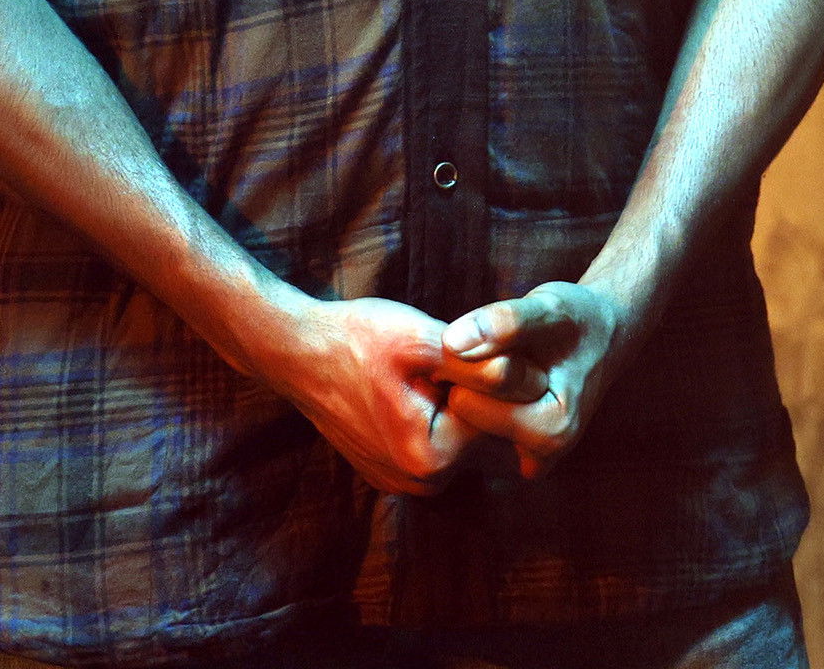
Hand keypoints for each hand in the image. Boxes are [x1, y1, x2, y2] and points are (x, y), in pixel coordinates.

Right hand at [244, 293, 481, 496]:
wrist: (297, 352)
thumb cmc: (357, 340)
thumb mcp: (422, 342)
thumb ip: (477, 365)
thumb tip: (526, 378)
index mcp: (432, 459)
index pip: (495, 418)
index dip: (492, 377)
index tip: (468, 352)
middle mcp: (419, 484)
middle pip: (477, 433)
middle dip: (471, 395)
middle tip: (440, 358)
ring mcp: (401, 482)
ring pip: (455, 438)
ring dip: (451, 404)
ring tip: (420, 371)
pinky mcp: (388, 471)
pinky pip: (429, 444)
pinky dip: (429, 416)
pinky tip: (406, 387)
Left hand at [435, 280, 628, 479]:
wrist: (603, 339)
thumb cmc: (576, 320)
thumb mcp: (549, 307)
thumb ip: (505, 322)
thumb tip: (451, 342)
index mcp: (552, 431)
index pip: (464, 401)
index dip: (468, 362)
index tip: (493, 342)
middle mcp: (539, 460)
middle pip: (461, 420)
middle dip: (467, 381)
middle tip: (500, 353)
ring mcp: (525, 465)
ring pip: (461, 428)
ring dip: (470, 392)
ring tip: (503, 366)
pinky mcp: (514, 462)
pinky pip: (469, 435)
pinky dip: (476, 406)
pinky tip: (499, 387)